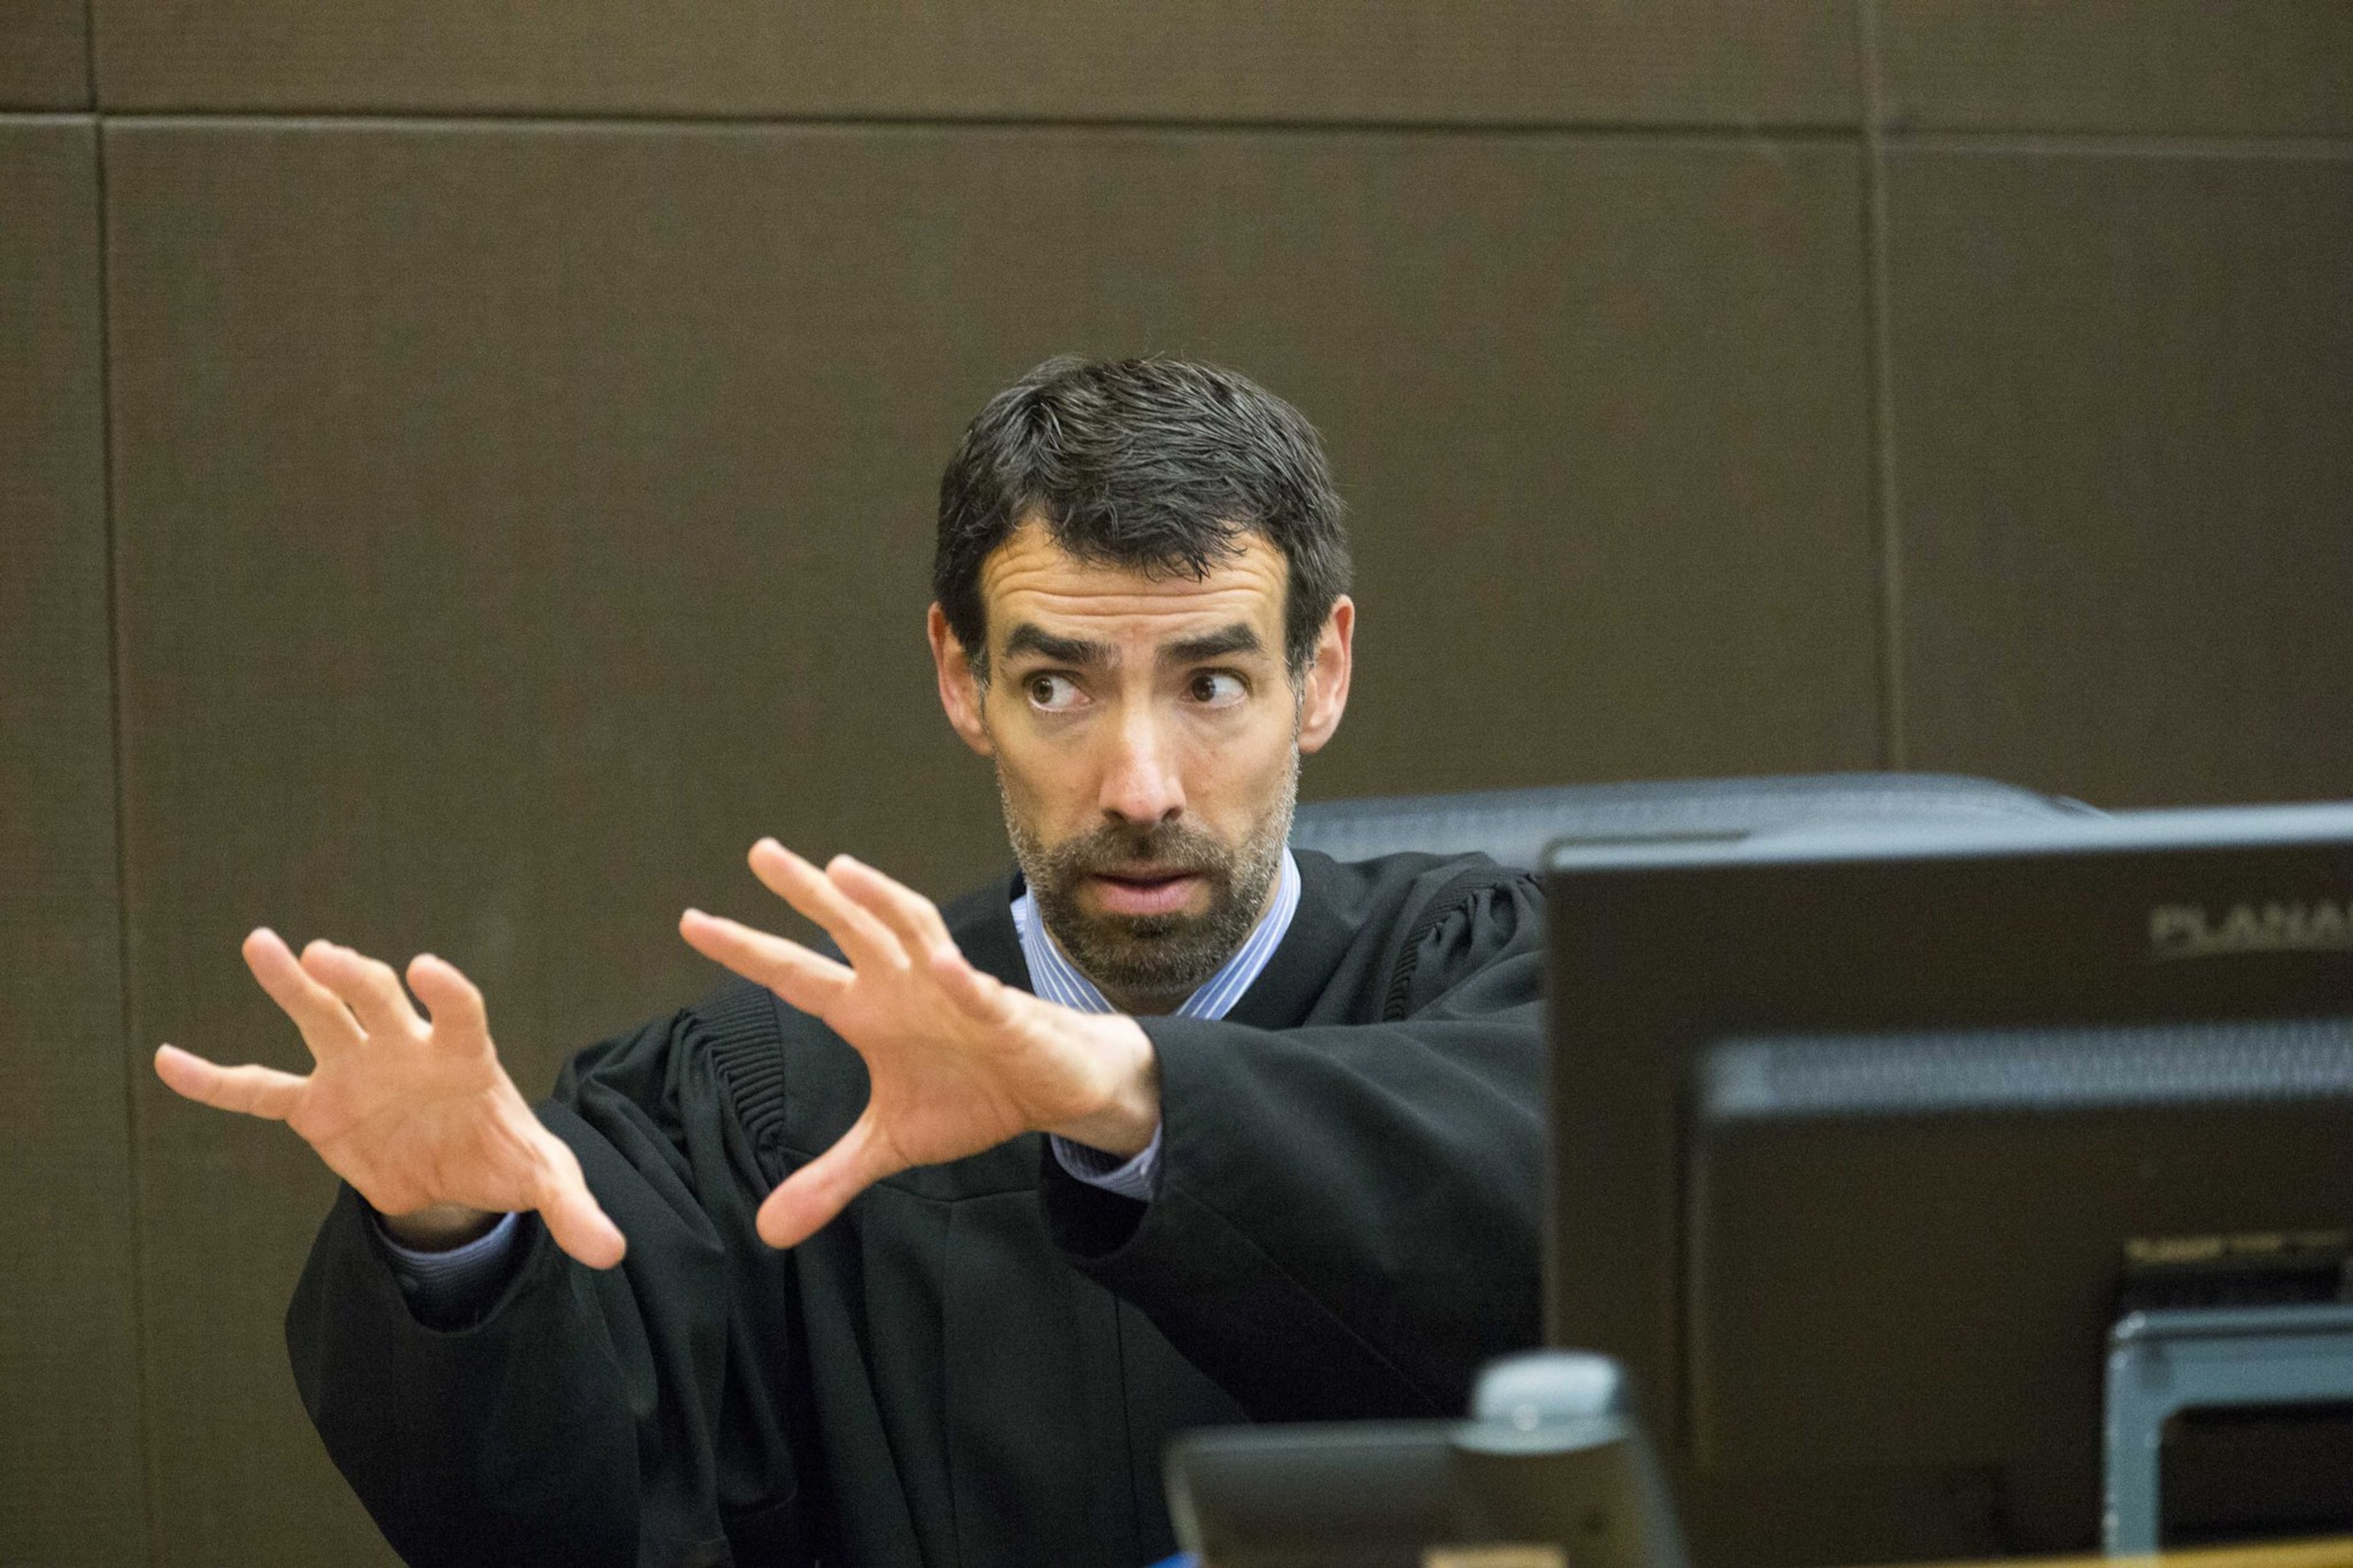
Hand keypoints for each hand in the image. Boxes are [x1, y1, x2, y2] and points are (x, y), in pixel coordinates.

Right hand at [153, 930, 625, 1268]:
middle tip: (324, 952)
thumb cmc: (505, 1155)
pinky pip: (259, 1091)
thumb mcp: (543, 1183)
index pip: (459, 1013)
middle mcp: (405, 1049)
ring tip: (261, 944)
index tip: (429, 970)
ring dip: (293, 984)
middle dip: (356, 978)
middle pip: (378, 1002)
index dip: (446, 992)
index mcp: (464, 1056)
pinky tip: (169, 1062)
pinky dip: (216, 1081)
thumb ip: (575, 1210)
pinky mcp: (318, 1106)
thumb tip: (613, 1253)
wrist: (458, 1170)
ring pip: (319, 1019)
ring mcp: (356, 1070)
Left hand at [680, 840, 1158, 1248]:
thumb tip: (766, 1232)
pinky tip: (943, 965)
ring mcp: (952, 991)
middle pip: (846, 929)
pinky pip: (980, 993)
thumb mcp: (890, 1144)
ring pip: (911, 932)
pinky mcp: (1003, 1013)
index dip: (746, 949)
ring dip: (880, 901)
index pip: (795, 974)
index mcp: (867, 1011)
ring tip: (842, 870)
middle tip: (760, 852)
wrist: (1054, 1090)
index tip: (692, 921)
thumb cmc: (973, 1094)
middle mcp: (901, 985)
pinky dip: (963, 980)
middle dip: (805, 893)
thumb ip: (829, 1178)